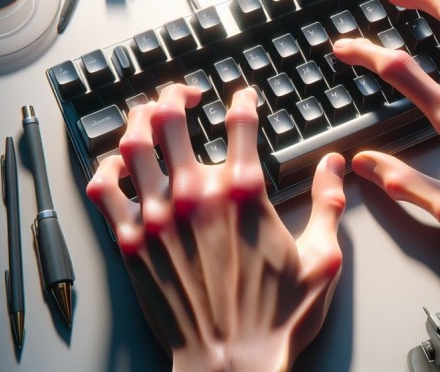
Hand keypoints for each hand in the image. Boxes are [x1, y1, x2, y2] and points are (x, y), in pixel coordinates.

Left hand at [87, 85, 345, 371]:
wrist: (232, 365)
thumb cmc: (274, 319)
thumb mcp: (322, 260)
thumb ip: (329, 204)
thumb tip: (335, 167)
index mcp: (243, 194)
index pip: (239, 122)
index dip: (242, 99)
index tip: (242, 95)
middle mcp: (196, 196)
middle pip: (171, 118)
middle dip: (176, 96)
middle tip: (182, 94)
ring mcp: (158, 218)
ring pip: (134, 144)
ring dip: (138, 119)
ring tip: (145, 113)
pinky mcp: (131, 244)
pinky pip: (104, 191)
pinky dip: (105, 168)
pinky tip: (114, 164)